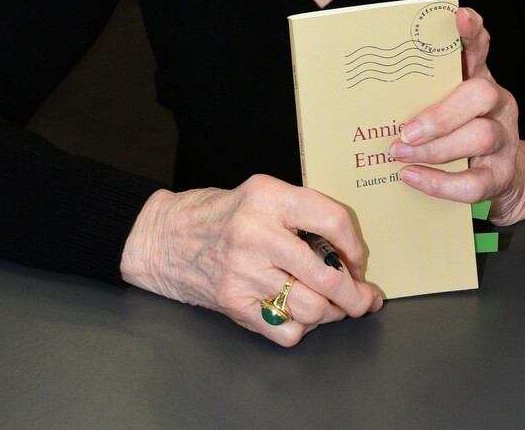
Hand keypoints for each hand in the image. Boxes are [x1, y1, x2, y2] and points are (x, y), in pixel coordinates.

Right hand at [120, 174, 381, 346]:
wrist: (161, 237)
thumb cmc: (216, 215)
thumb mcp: (259, 194)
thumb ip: (300, 215)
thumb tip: (349, 255)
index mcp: (268, 197)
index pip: (332, 220)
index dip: (355, 246)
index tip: (358, 260)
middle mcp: (257, 233)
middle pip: (327, 274)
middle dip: (354, 295)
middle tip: (362, 299)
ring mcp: (244, 271)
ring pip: (311, 307)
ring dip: (331, 314)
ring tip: (331, 308)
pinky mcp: (233, 302)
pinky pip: (286, 330)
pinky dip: (300, 329)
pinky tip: (297, 316)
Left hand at [390, 7, 524, 224]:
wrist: (498, 180)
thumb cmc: (456, 133)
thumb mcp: (442, 105)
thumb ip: (418, 92)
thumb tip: (366, 85)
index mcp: (479, 79)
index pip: (479, 48)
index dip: (472, 32)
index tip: (459, 16)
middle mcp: (497, 105)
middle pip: (481, 94)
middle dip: (440, 114)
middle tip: (404, 130)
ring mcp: (504, 141)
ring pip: (480, 136)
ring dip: (434, 148)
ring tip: (399, 153)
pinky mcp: (501, 176)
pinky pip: (474, 182)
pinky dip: (439, 183)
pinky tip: (411, 177)